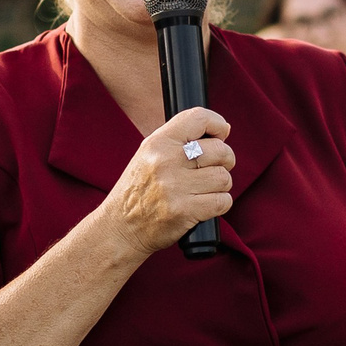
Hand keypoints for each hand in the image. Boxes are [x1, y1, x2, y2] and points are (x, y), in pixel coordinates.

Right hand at [104, 107, 234, 256]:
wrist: (120, 228)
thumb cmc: (138, 191)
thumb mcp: (149, 155)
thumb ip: (181, 140)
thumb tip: (224, 129)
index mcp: (157, 143)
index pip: (198, 118)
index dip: (217, 124)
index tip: (220, 136)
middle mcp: (165, 161)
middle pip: (220, 151)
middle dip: (225, 161)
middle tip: (212, 169)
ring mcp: (174, 187)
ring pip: (223, 178)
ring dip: (221, 186)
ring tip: (204, 190)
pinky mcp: (184, 211)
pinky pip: (222, 201)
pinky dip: (220, 204)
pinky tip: (205, 205)